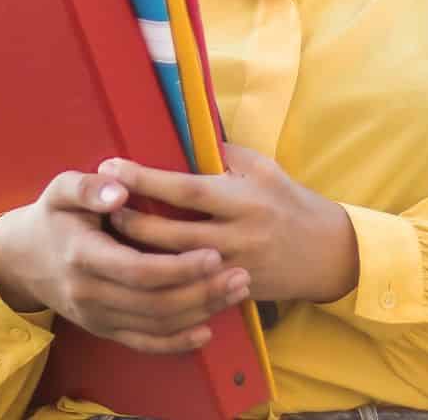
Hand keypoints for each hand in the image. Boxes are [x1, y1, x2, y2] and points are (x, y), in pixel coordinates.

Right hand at [0, 170, 250, 353]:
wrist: (23, 259)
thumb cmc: (53, 217)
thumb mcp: (61, 190)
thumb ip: (89, 186)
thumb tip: (120, 188)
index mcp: (82, 255)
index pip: (138, 270)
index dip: (178, 268)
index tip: (214, 254)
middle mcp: (89, 293)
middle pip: (154, 302)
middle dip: (201, 292)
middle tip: (240, 275)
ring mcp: (96, 316)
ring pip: (155, 325)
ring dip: (200, 312)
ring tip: (236, 293)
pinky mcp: (103, 329)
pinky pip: (143, 343)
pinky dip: (177, 343)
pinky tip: (206, 330)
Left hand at [99, 145, 358, 304]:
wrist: (328, 254)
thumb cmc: (291, 202)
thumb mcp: (264, 168)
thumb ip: (224, 155)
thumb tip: (182, 135)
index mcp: (243, 199)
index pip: (186, 189)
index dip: (146, 179)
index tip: (112, 166)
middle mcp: (237, 236)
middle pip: (171, 234)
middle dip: (130, 221)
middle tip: (99, 207)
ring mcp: (233, 269)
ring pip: (174, 267)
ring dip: (138, 253)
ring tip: (106, 238)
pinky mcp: (232, 292)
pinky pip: (189, 291)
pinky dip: (160, 282)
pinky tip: (134, 272)